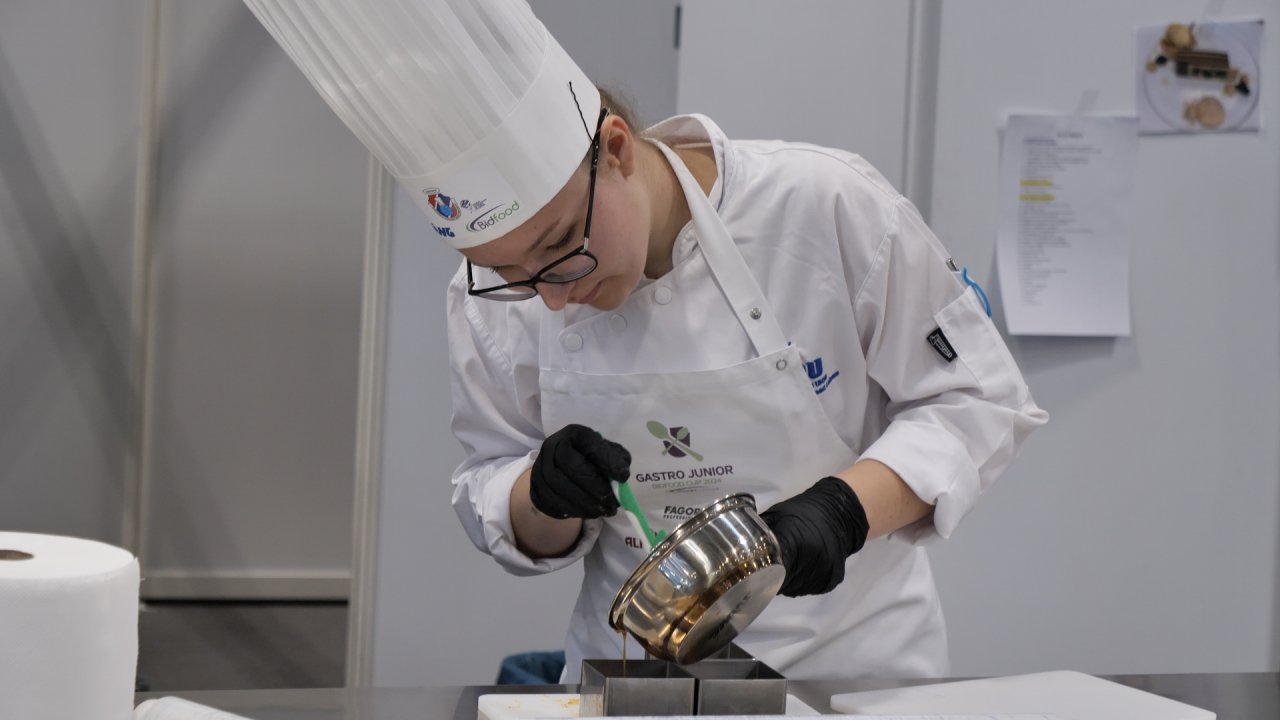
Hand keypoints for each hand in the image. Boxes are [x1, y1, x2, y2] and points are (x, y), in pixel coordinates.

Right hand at [529, 424, 630, 518]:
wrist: (560, 471)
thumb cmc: (589, 459)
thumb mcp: (606, 452)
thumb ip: (616, 459)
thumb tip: (620, 476)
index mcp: (573, 434)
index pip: (588, 443)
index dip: (606, 460)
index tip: (623, 476)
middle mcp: (552, 446)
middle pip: (570, 466)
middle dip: (594, 486)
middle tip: (612, 501)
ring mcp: (540, 468)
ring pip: (560, 487)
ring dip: (586, 503)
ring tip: (605, 510)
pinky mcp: (535, 489)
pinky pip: (553, 502)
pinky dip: (574, 510)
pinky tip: (589, 512)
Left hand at [760, 477, 869, 596]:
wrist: (839, 513)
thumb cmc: (804, 511)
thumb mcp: (776, 516)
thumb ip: (759, 533)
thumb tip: (737, 546)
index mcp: (795, 543)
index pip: (770, 569)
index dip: (758, 573)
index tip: (750, 572)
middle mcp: (812, 563)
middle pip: (781, 583)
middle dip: (769, 578)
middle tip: (763, 569)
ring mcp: (822, 575)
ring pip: (793, 589)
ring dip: (784, 583)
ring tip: (783, 567)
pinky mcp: (830, 582)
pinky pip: (806, 588)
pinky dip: (798, 582)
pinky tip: (798, 568)